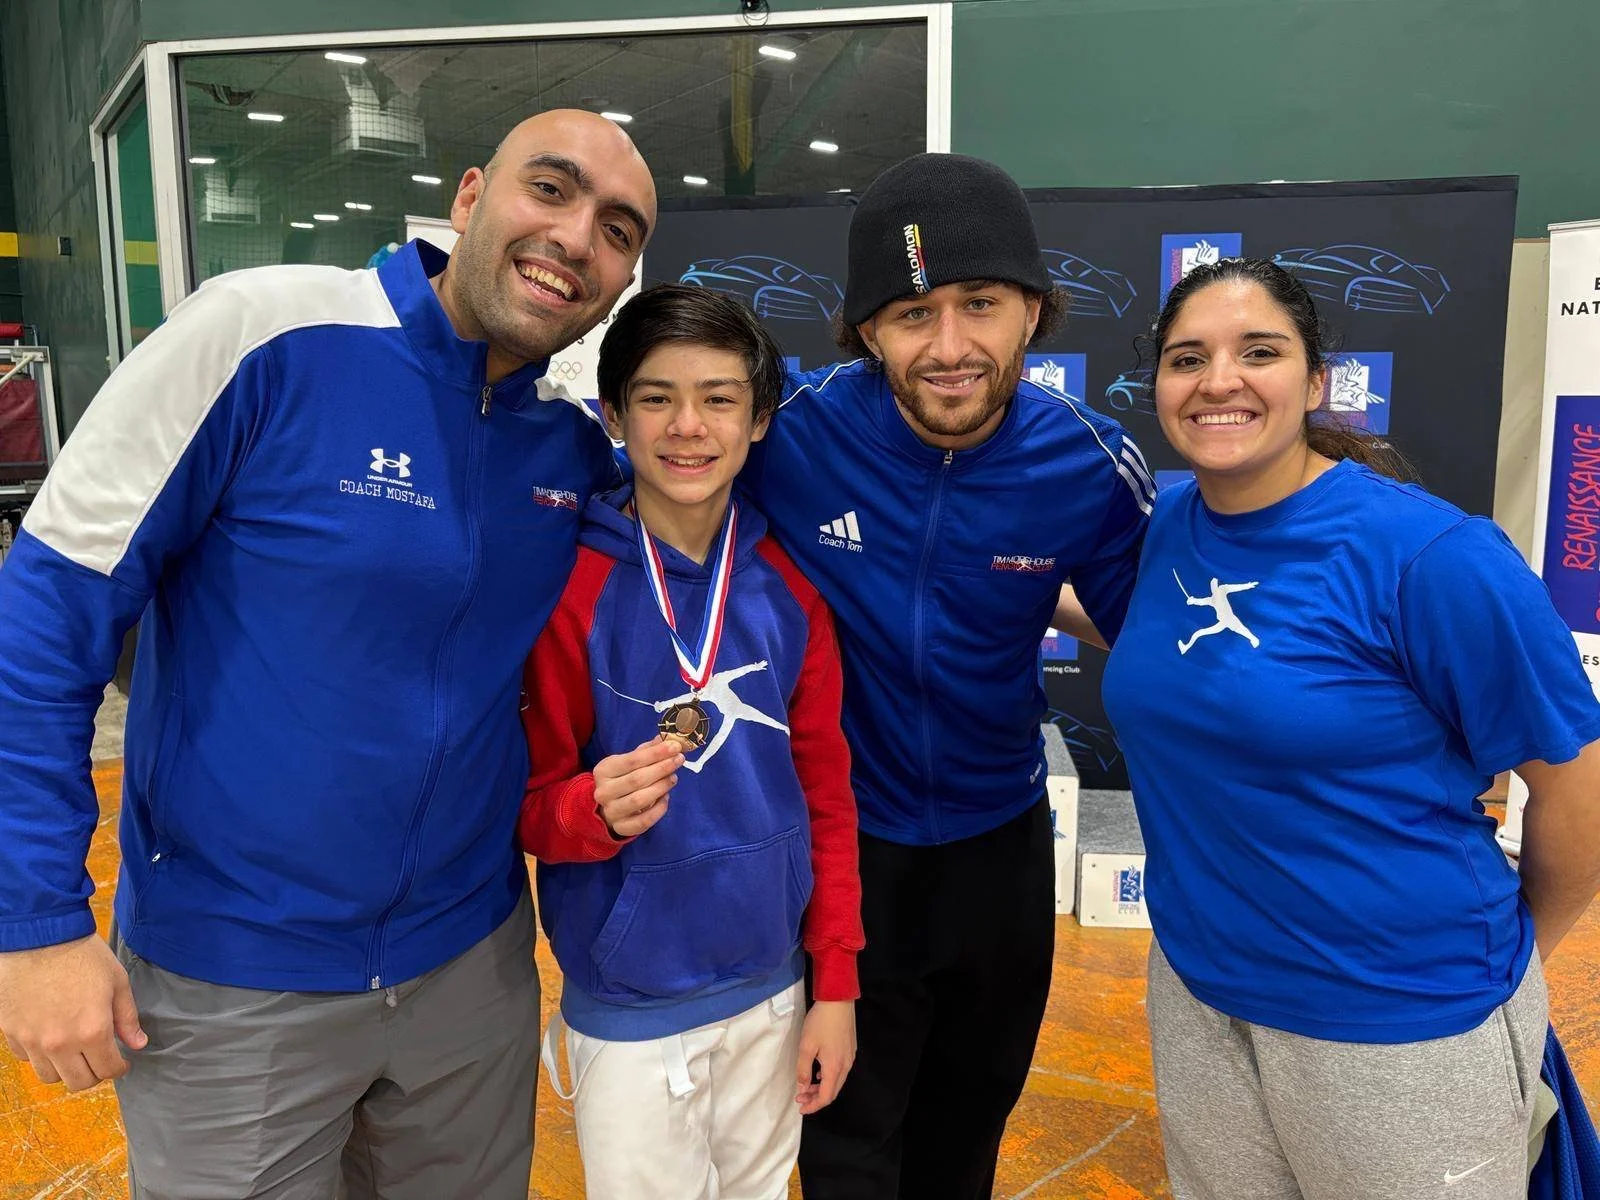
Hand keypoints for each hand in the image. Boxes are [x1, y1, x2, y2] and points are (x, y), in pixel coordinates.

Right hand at [0, 935, 146, 1091]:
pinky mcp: (11, 1033)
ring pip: (50, 1077)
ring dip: (66, 1068)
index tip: (122, 1061)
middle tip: (100, 1058)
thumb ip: (127, 1018)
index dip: (119, 1068)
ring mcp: (32, 1041)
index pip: (108, 1070)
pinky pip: (27, 1058)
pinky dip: (40, 1054)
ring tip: (75, 1050)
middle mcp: (60, 1044)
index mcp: (92, 1032)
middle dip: (95, 1073)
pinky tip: (50, 1036)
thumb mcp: (117, 982)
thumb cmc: (82, 955)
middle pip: (79, 1082)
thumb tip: (138, 1043)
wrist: (39, 936)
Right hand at [593, 736, 683, 837]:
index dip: (656, 753)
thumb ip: (646, 751)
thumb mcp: (627, 762)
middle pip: (637, 779)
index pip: (632, 760)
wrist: (604, 809)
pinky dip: (658, 810)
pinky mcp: (621, 828)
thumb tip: (667, 739)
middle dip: (661, 768)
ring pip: (639, 800)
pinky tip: (666, 798)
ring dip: (661, 787)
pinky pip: (643, 821)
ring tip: (673, 778)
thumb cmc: (620, 780)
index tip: (675, 746)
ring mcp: (612, 812)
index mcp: (604, 771)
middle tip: (679, 760)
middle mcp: (604, 792)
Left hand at [795, 999, 855, 1113]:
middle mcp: (845, 1066)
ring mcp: (850, 1057)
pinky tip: (818, 1072)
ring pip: (837, 1082)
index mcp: (834, 1068)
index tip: (800, 1108)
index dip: (813, 1106)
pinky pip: (840, 1071)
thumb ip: (803, 1070)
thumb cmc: (820, 1023)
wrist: (838, 1000)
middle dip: (816, 1098)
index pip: (826, 1097)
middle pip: (833, 1091)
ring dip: (822, 1088)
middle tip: (800, 1097)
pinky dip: (828, 1078)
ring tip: (807, 1086)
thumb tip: (802, 1089)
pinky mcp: (850, 1049)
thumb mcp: (806, 1046)